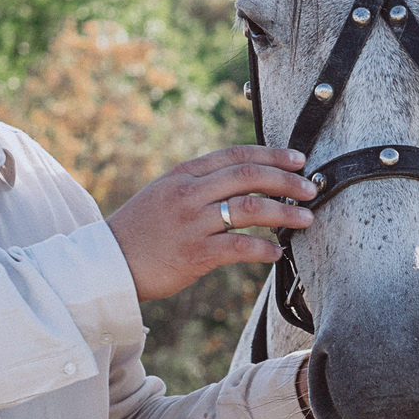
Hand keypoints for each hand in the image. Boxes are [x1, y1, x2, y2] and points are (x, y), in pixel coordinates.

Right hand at [107, 146, 313, 300]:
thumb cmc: (141, 231)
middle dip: (286, 180)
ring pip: (250, 209)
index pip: (235, 155)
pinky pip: (239, 247)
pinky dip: (263, 249)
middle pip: (248, 176)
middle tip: (311, 188)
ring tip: (307, 218)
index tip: (297, 159)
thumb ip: (199, 184)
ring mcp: (191, 223)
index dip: (271, 155)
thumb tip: (243, 181)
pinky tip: (277, 253)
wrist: (107, 263)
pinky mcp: (194, 254)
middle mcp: (189, 193)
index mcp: (183, 174)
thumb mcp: (165, 194)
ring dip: (285, 213)